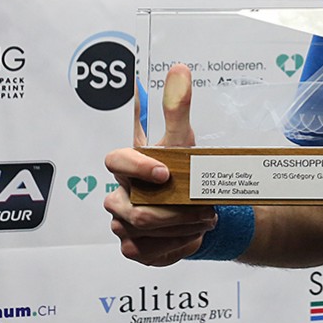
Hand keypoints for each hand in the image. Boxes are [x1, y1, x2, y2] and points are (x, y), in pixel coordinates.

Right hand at [103, 64, 217, 265]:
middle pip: (137, 210)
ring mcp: (122, 225)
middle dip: (177, 211)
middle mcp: (118, 196)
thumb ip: (178, 108)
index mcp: (127, 166)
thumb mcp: (183, 139)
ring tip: (206, 218)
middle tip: (206, 207)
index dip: (137, 167)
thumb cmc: (183, 167)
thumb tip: (180, 69)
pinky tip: (194, 236)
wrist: (196, 206)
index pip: (115, 161)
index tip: (166, 172)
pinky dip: (180, 245)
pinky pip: (152, 253)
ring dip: (183, 227)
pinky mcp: (133, 249)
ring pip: (146, 233)